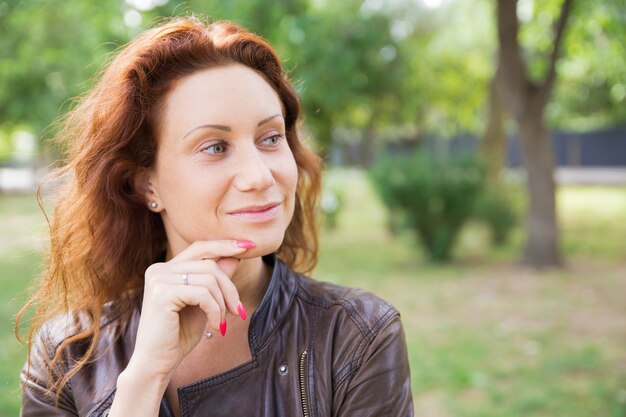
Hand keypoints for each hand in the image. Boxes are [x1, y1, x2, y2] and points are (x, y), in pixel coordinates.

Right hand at [127, 239, 251, 380]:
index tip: (249, 245)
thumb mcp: (203, 303)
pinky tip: (215, 327)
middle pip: (209, 263)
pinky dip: (215, 311)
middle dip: (229, 287)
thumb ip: (215, 279)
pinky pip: (203, 294)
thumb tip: (235, 255)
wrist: (158, 363)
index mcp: (166, 269)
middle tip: (239, 311)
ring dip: (223, 303)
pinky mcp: (162, 294)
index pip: (200, 248)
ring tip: (222, 323)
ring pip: (209, 278)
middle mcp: (159, 269)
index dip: (225, 245)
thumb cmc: (179, 334)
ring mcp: (158, 279)